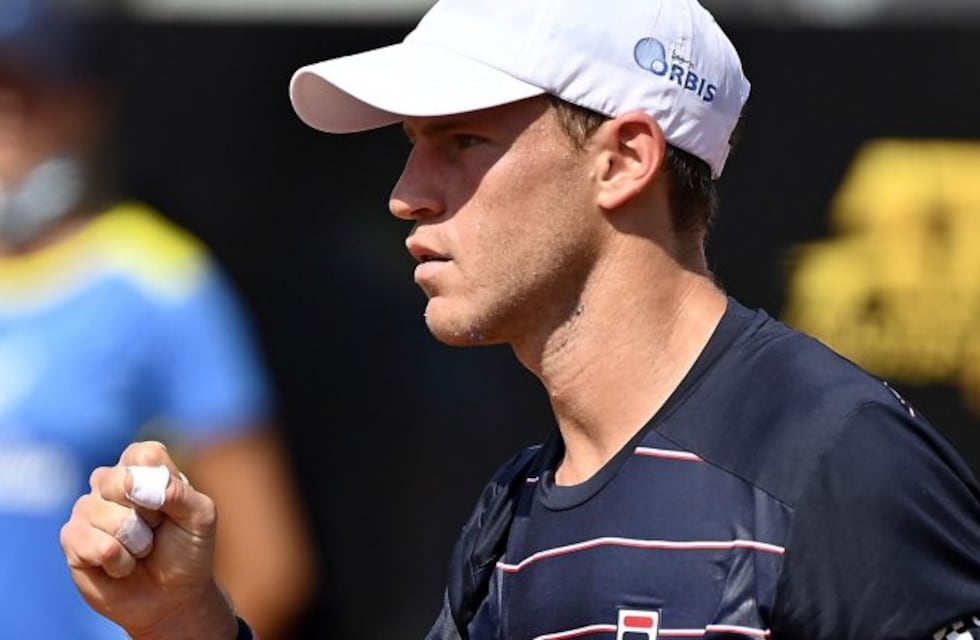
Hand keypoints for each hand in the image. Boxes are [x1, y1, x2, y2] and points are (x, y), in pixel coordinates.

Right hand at [60, 441, 238, 639]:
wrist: (172, 597)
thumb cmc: (187, 549)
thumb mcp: (200, 516)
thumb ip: (178, 491)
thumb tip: (133, 481)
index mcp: (143, 465)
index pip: (145, 455)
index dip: (162, 487)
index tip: (172, 507)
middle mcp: (111, 480)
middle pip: (121, 481)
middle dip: (149, 516)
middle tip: (156, 530)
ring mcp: (87, 508)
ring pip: (108, 516)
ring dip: (137, 543)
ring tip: (141, 550)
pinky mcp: (72, 538)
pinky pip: (96, 545)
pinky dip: (120, 562)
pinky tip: (122, 566)